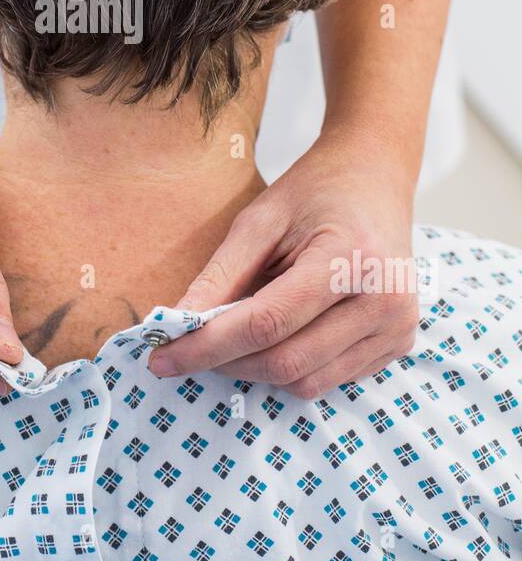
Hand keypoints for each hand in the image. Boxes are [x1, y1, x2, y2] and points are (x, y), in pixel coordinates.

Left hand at [149, 127, 419, 397]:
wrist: (375, 177)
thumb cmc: (314, 192)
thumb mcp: (259, 220)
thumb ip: (220, 276)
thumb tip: (177, 325)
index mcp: (349, 259)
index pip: (266, 324)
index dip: (208, 346)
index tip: (161, 357)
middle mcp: (385, 301)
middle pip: (286, 362)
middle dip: (227, 362)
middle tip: (190, 345)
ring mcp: (397, 327)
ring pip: (307, 383)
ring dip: (257, 369)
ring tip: (239, 330)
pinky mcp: (399, 343)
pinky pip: (330, 380)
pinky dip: (292, 366)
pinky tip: (283, 330)